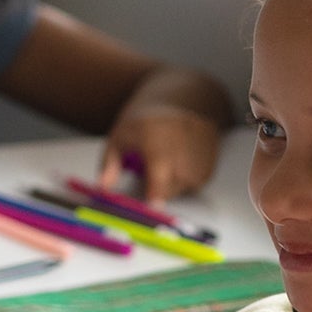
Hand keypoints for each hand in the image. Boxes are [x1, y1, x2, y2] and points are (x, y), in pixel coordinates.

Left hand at [97, 104, 221, 200]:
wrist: (184, 104)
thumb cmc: (147, 122)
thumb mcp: (120, 137)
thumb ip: (109, 166)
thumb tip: (103, 189)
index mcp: (158, 148)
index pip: (159, 180)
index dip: (155, 196)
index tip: (152, 207)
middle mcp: (182, 158)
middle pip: (166, 192)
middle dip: (155, 188)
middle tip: (150, 166)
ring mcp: (198, 164)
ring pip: (179, 191)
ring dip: (169, 184)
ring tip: (165, 159)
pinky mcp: (208, 170)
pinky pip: (191, 187)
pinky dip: (182, 179)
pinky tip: (179, 160)